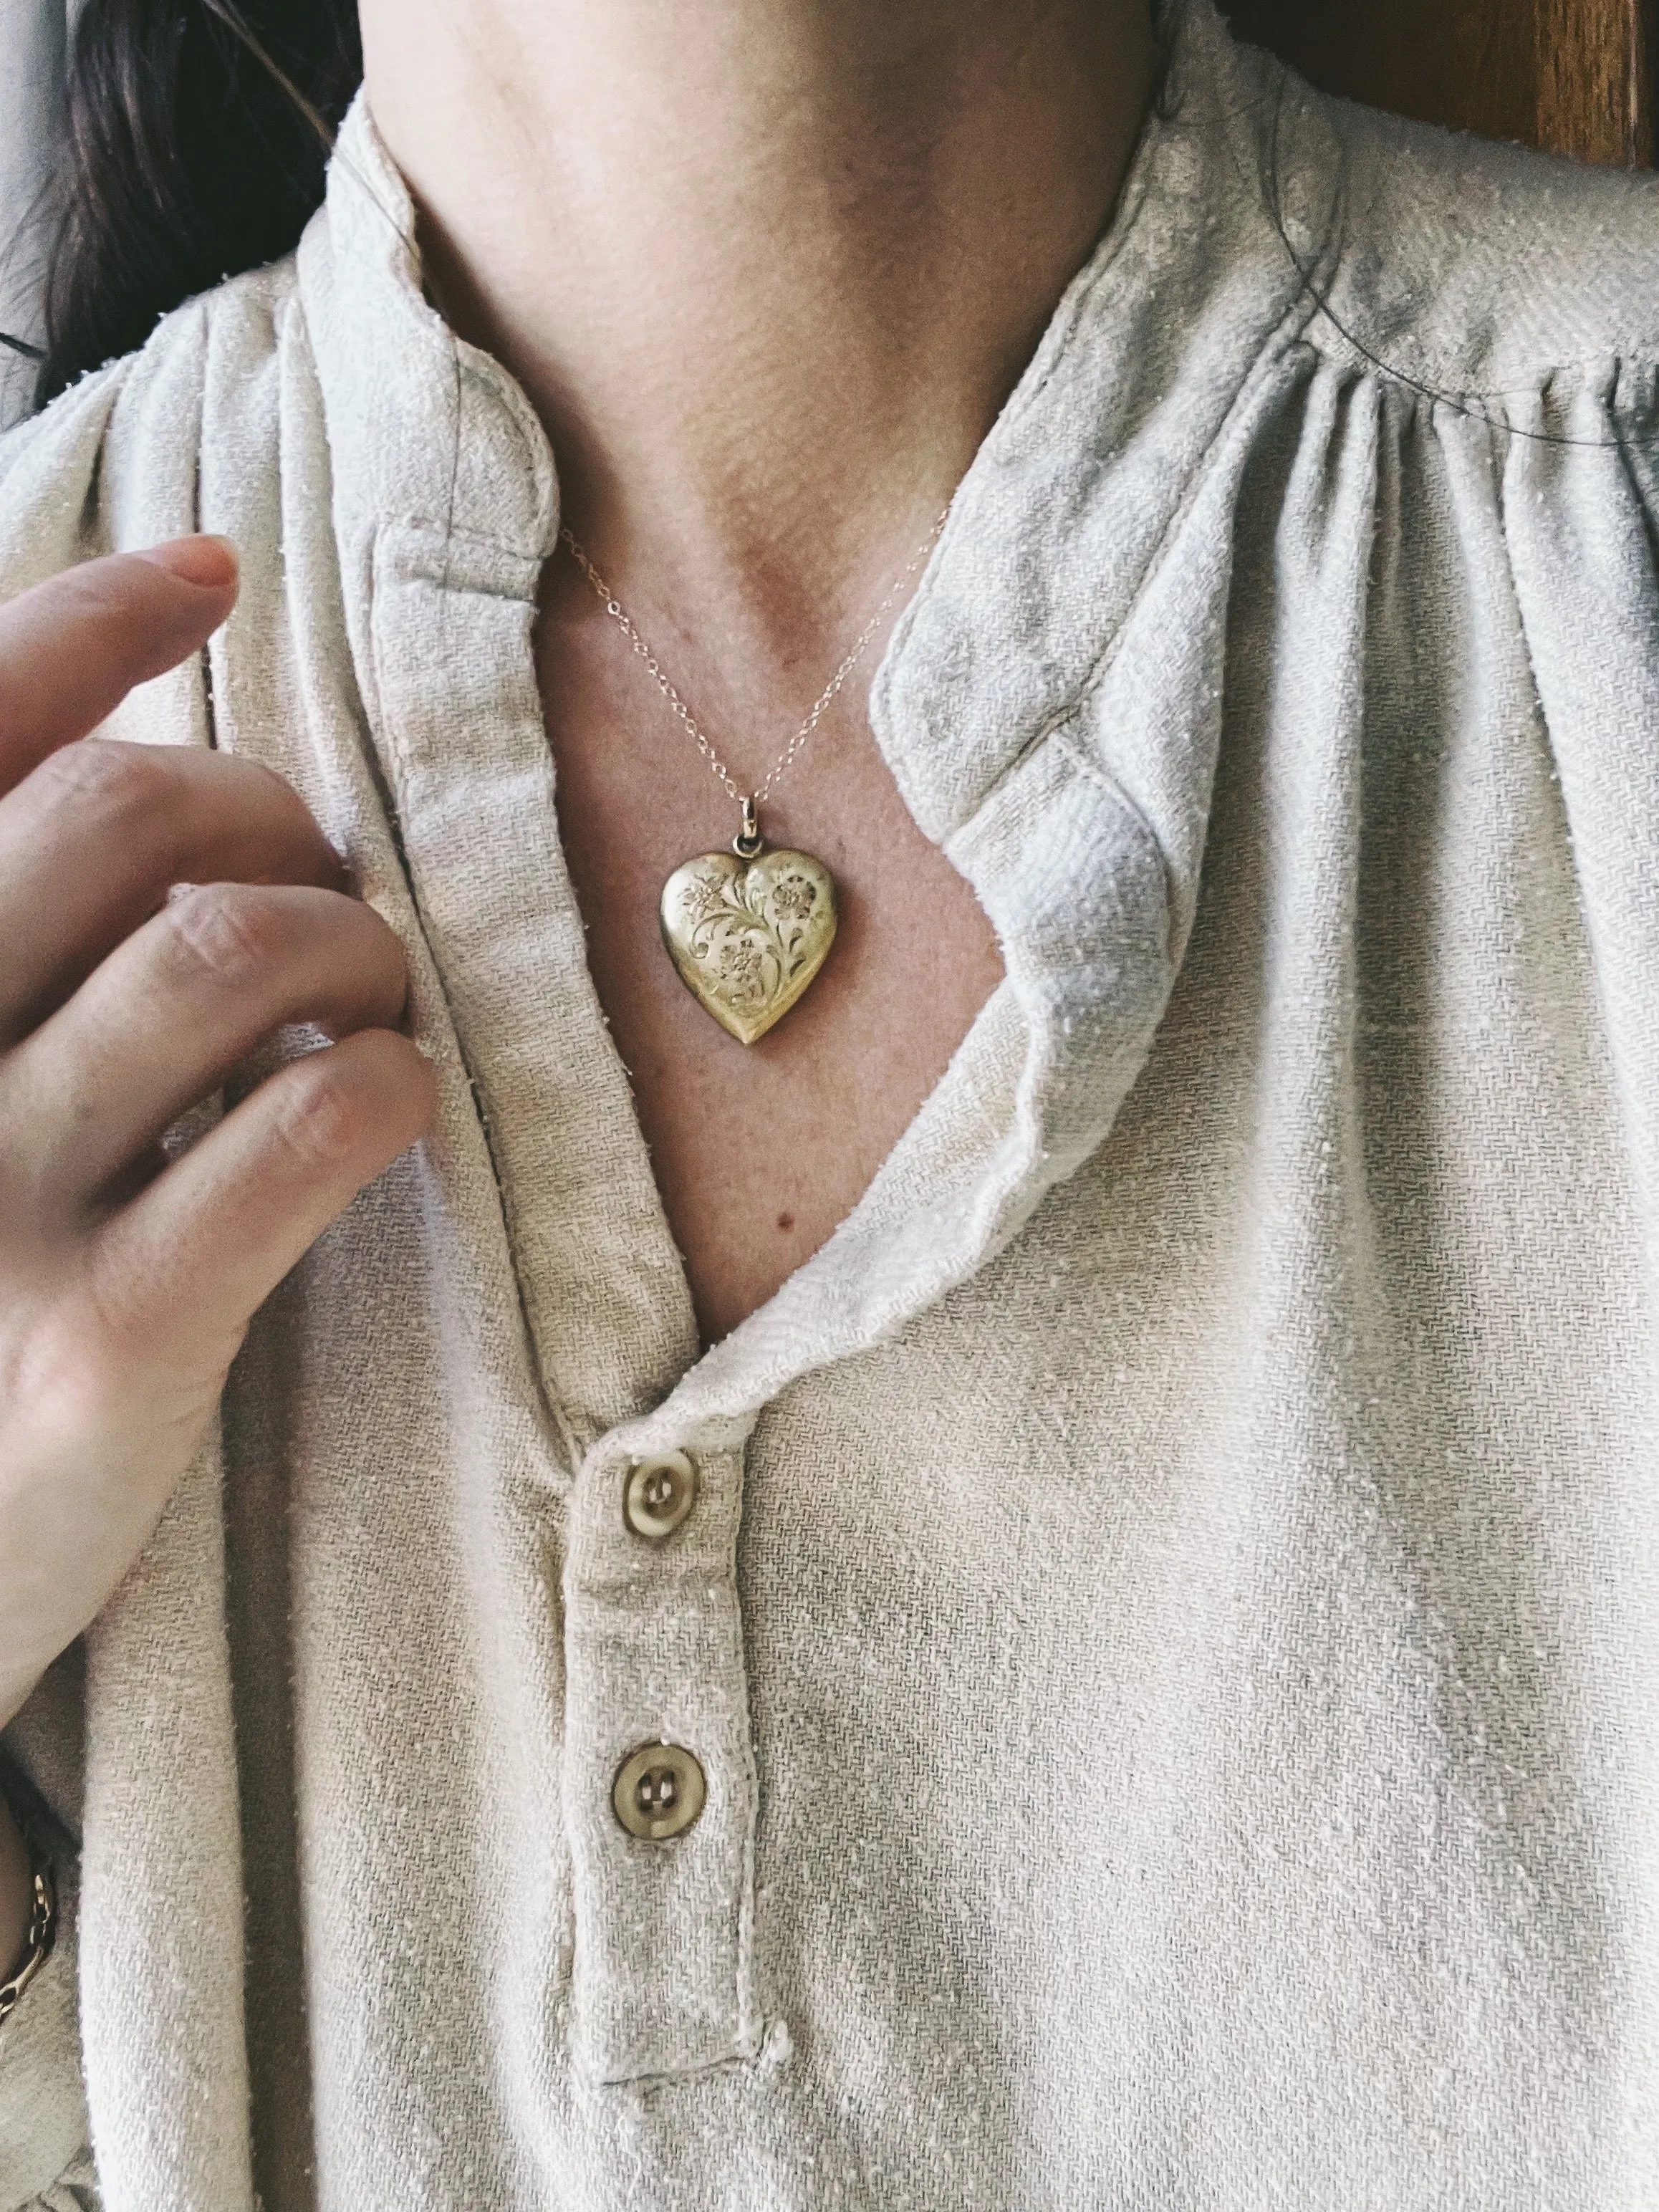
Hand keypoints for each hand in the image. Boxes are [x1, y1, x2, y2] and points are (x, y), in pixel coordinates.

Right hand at [0, 539, 436, 1729]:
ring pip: (226, 953)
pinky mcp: (107, 1340)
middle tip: (318, 891)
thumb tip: (146, 732)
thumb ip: (19, 942)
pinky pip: (303, 1132)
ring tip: (364, 1004)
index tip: (209, 573)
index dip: (87, 625)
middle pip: (121, 818)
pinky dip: (384, 1086)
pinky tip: (384, 1105)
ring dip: (348, 948)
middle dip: (267, 815)